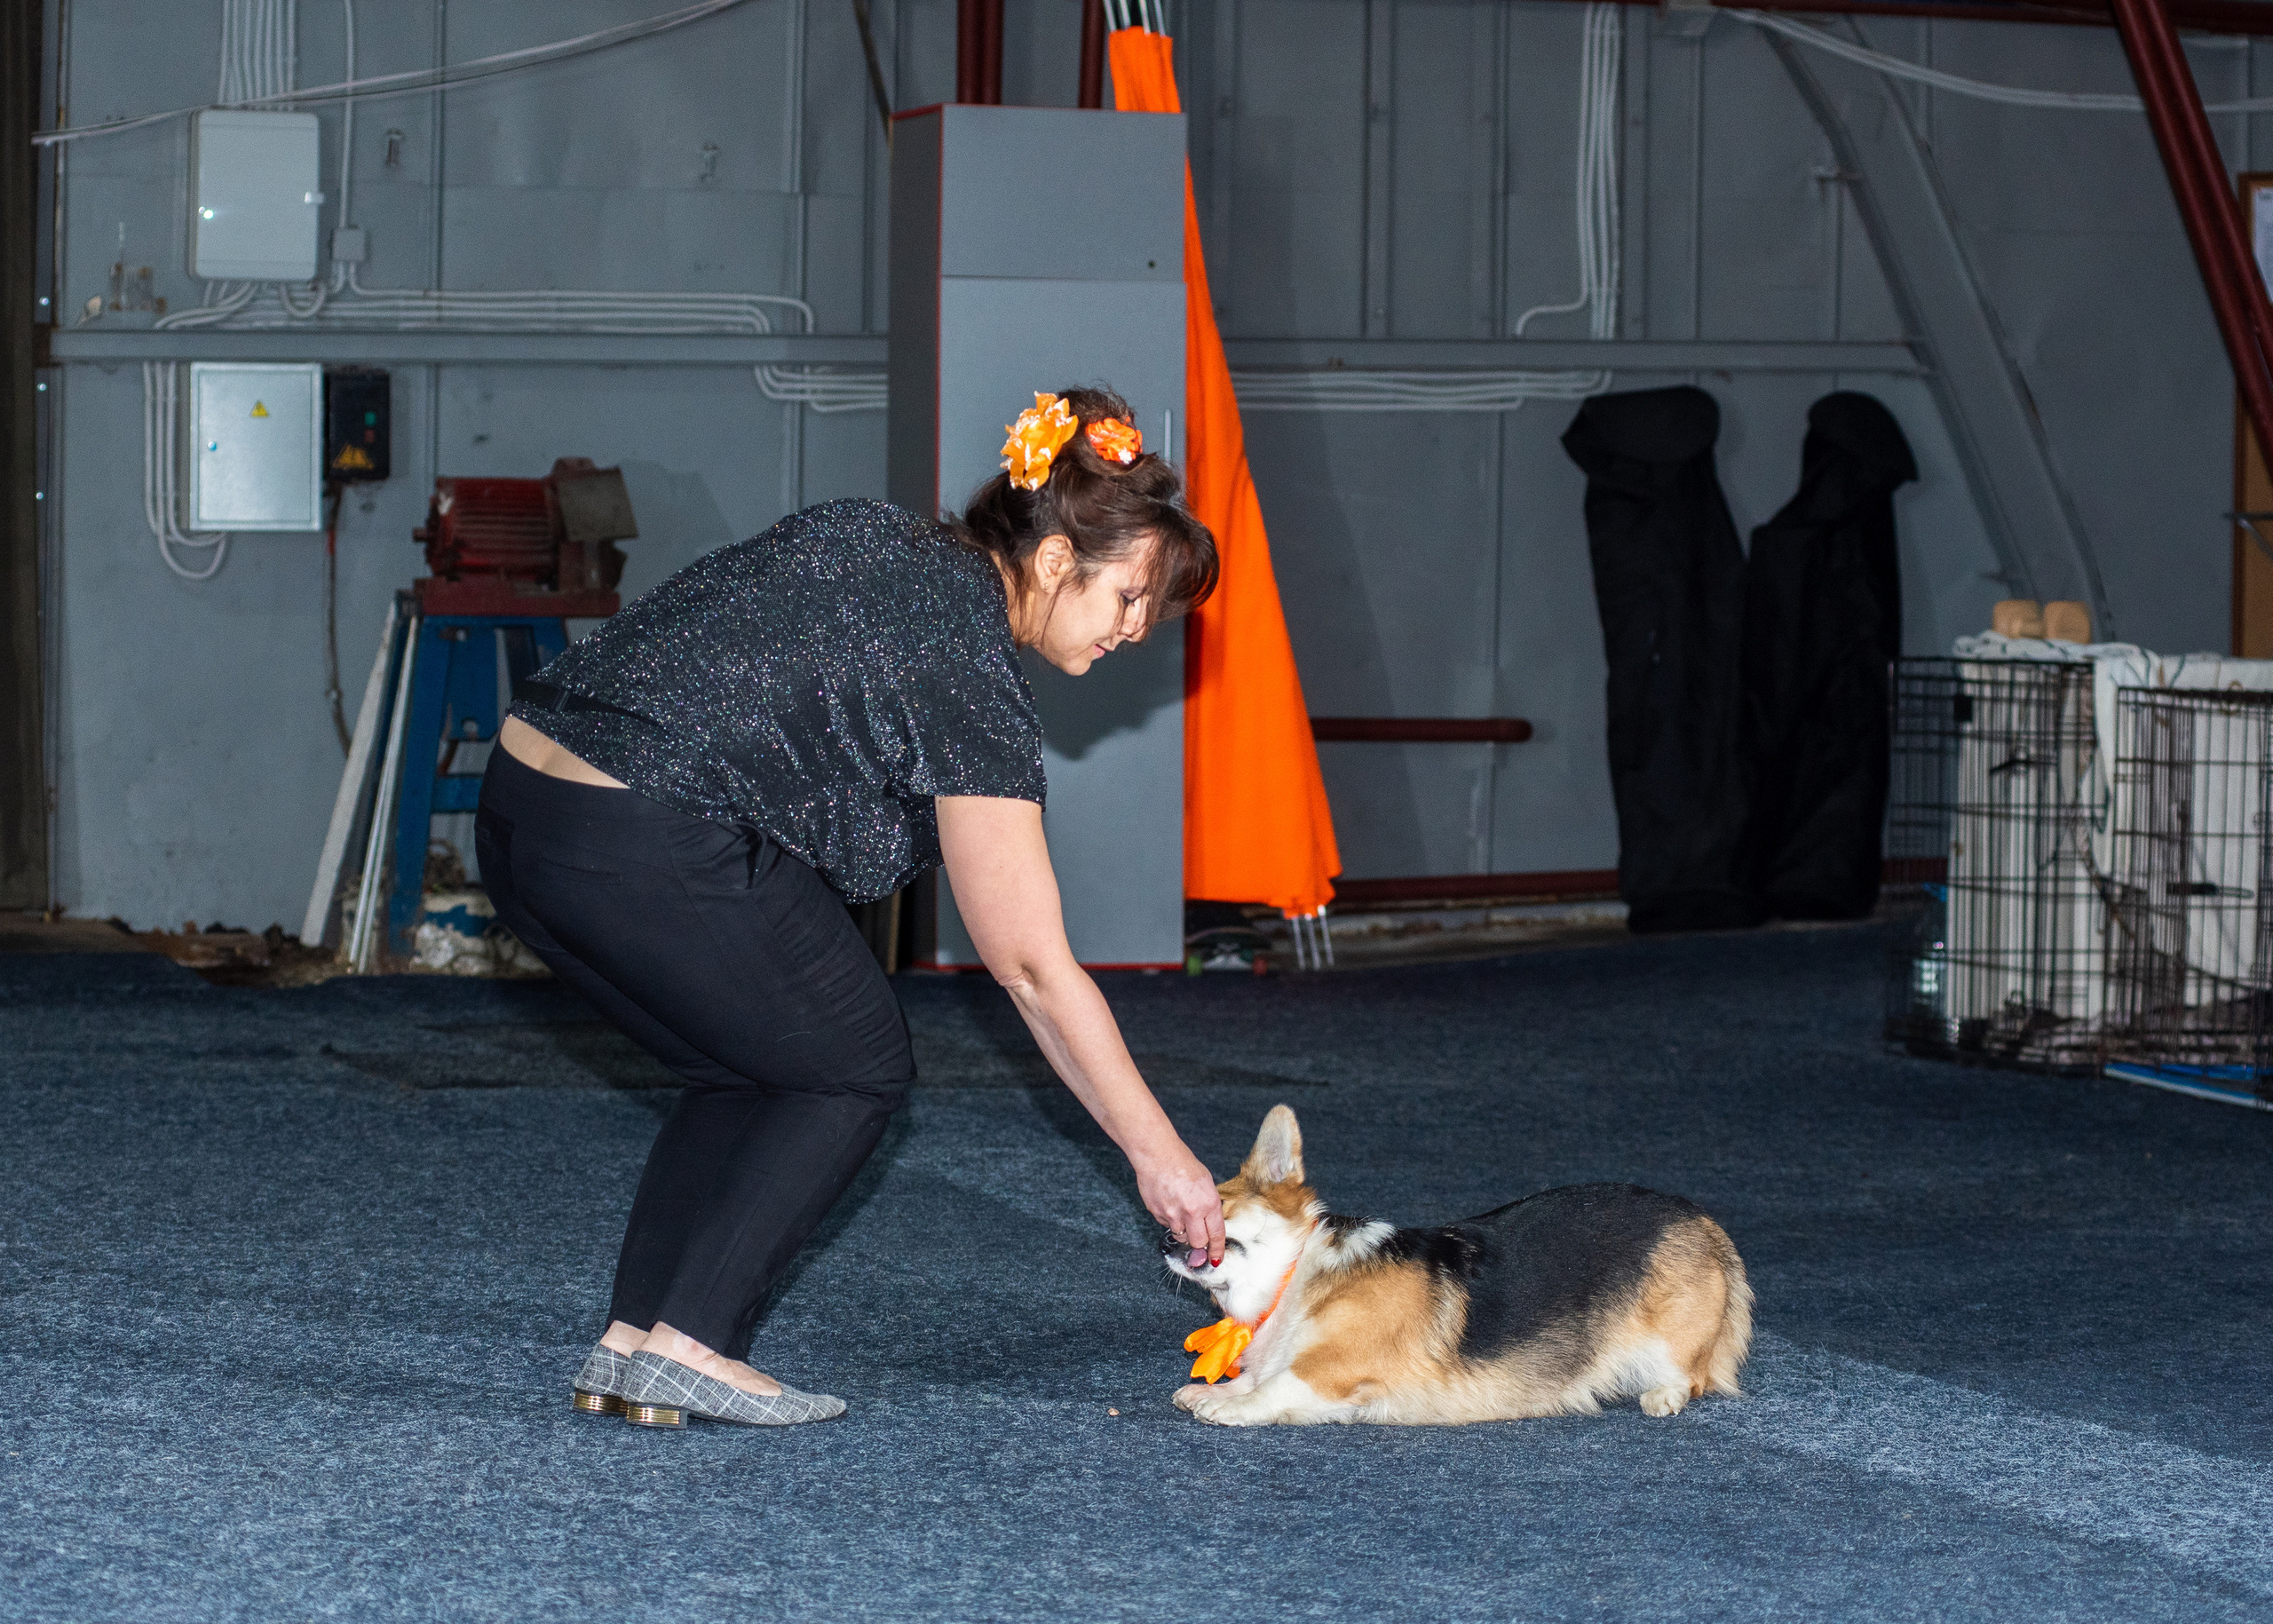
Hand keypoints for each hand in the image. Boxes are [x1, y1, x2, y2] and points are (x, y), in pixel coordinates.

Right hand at [1133, 1143, 1223, 1263]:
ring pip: (1181, 1237)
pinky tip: (1169, 1203)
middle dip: (1199, 1242)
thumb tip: (1209, 1227)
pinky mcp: (1157, 1214)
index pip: (1216, 1235)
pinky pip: (1166, 1226)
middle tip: (1197, 1234)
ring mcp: (1173, 1215)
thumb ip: (1209, 1207)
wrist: (1157, 1155)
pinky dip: (1169, 1220)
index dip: (1216, 1250)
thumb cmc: (1183, 1165)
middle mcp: (1192, 1212)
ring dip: (1183, 1230)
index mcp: (1209, 1203)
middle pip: (1198, 1243)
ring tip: (1180, 1210)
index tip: (1216, 1259)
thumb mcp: (1206, 1184)